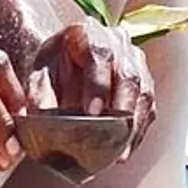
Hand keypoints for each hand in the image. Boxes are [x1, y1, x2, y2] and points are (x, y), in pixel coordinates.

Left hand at [27, 20, 154, 155]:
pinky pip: (148, 109)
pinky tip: (124, 151)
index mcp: (88, 32)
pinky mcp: (145, 84)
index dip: (97, 85)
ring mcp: (136, 62)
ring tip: (118, 154)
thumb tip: (42, 122)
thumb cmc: (54, 67)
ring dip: (132, 126)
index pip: (99, 55)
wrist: (68, 60)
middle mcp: (119, 42)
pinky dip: (137, 132)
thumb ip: (40, 95)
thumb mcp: (40, 74)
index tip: (91, 112)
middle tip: (110, 139)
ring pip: (143, 93)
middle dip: (120, 109)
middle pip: (128, 75)